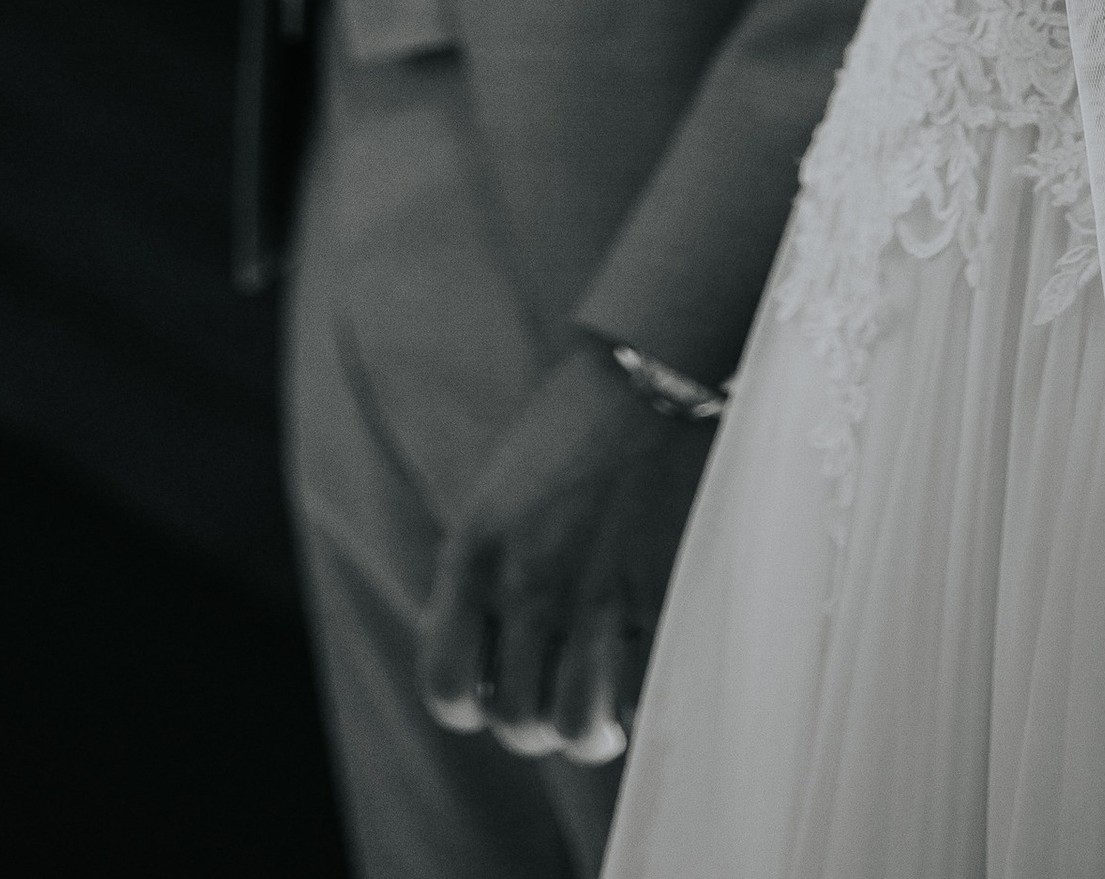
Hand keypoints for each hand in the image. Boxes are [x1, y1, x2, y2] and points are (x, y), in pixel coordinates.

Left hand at [421, 339, 712, 759]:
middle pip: (515, 721)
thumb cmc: (565, 432)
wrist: (641, 374)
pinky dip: (641, 698)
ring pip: (574, 725)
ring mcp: (594, 592)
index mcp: (473, 556)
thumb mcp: (494, 499)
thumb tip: (473, 655)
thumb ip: (479, 577)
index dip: (473, 705)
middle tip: (561, 697)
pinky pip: (642, 689)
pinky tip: (643, 675)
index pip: (447, 689)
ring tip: (604, 710)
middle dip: (537, 725)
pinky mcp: (656, 590)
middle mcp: (526, 583)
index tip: (499, 686)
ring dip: (588, 730)